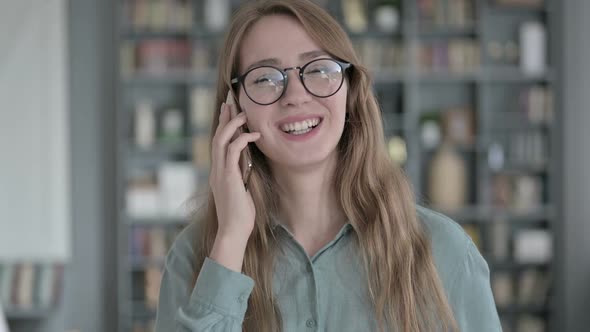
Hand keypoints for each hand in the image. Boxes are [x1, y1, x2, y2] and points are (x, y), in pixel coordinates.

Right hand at [209, 101, 260, 241]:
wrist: (233, 231)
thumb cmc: (241, 215)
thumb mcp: (243, 190)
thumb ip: (242, 175)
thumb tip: (248, 164)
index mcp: (219, 172)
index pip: (219, 143)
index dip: (223, 125)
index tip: (229, 111)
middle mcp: (216, 170)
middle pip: (217, 136)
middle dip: (224, 117)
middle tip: (231, 101)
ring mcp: (220, 173)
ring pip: (221, 140)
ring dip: (232, 124)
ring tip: (244, 113)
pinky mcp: (227, 177)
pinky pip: (232, 151)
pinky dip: (243, 139)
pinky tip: (255, 135)